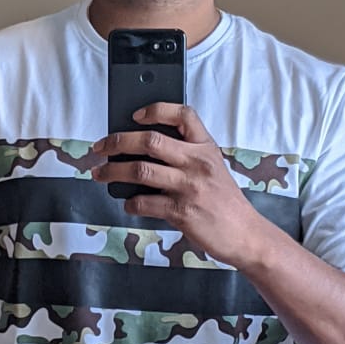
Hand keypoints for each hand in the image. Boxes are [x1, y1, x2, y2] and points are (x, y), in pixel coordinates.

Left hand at [92, 103, 261, 268]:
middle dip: (117, 141)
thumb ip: (187, 155)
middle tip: (101, 147)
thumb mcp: (213, 167)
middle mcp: (197, 163)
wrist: (245, 234)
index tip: (135, 115)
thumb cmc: (225, 201)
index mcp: (206, 147)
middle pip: (149, 140)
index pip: (183, 114)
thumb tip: (142, 149)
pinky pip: (145, 203)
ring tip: (100, 174)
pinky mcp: (181, 211)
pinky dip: (130, 203)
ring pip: (140, 170)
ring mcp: (189, 187)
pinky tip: (129, 203)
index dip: (156, 109)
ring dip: (113, 171)